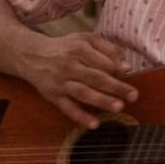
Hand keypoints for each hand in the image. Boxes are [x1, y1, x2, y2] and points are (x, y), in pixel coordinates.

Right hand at [18, 32, 137, 128]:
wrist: (31, 55)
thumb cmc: (66, 47)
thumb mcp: (86, 39)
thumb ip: (109, 49)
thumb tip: (126, 66)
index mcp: (79, 49)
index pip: (103, 62)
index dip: (118, 69)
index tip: (130, 75)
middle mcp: (69, 66)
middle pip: (96, 77)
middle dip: (116, 87)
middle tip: (134, 95)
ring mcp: (61, 82)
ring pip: (83, 93)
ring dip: (101, 101)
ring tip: (119, 107)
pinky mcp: (53, 96)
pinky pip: (67, 108)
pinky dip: (80, 117)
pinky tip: (94, 124)